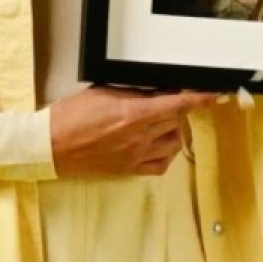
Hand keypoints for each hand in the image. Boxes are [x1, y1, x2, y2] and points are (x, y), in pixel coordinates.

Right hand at [49, 85, 221, 177]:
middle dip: (176, 109)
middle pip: (176, 121)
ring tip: (158, 123)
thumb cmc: (69, 117)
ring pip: (173, 144)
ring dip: (172, 131)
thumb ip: (133, 93)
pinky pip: (161, 165)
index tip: (212, 95)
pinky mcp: (128, 170)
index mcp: (133, 115)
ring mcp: (135, 156)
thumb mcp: (102, 92)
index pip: (177, 106)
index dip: (199, 99)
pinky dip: (165, 153)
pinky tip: (156, 145)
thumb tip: (155, 92)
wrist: (50, 146)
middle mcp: (138, 137)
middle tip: (166, 101)